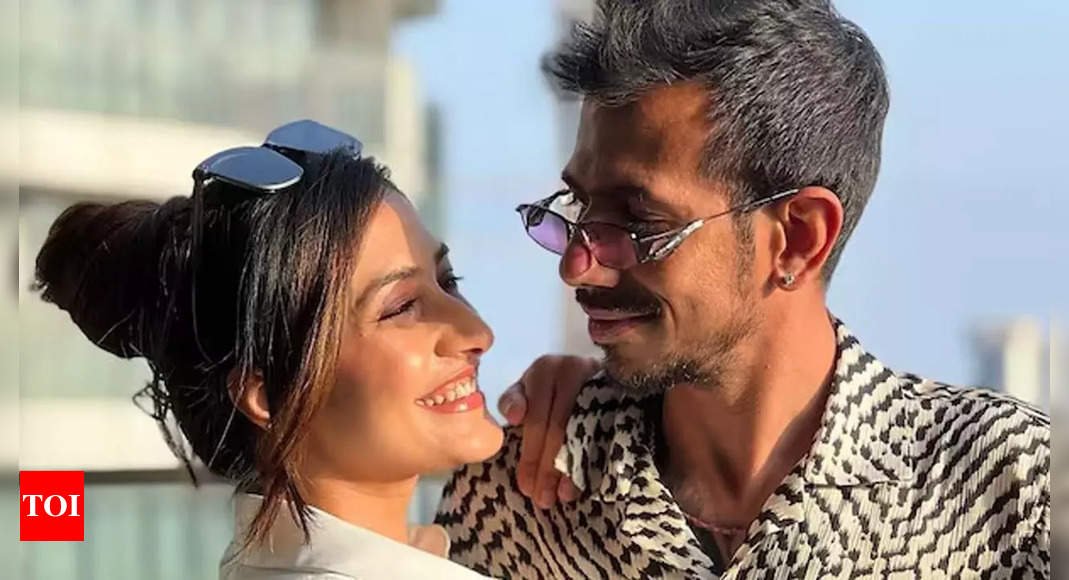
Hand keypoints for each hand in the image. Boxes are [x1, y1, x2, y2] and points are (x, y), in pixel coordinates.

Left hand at [498, 355, 600, 508]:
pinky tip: (587, 480)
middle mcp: (573, 369)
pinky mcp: (621, 393)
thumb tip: (515, 418)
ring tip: (563, 496)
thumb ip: (514, 401)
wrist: (593, 373)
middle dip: (548, 468)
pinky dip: (595, 459)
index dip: (531, 455)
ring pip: (584, 432)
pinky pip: (607, 431)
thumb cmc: (551, 388)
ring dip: (572, 468)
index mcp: (545, 369)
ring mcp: (599, 381)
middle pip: (559, 428)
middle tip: (543, 499)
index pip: (537, 419)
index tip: (526, 486)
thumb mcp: (528, 389)